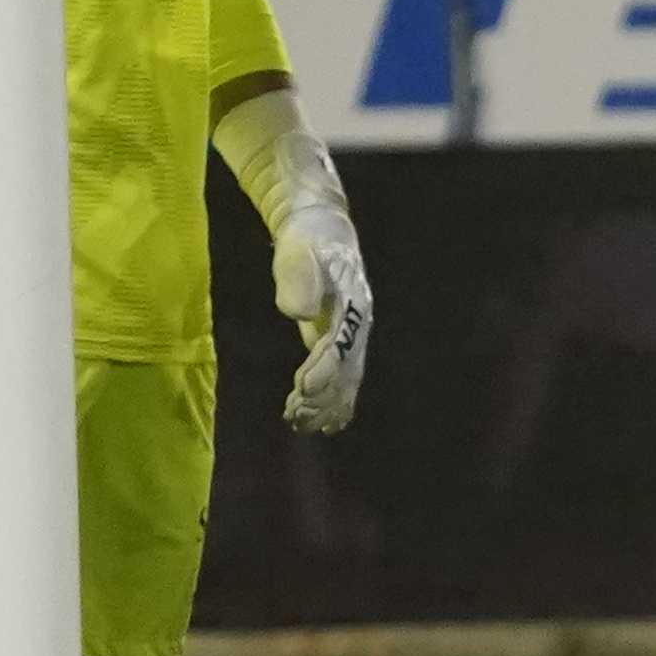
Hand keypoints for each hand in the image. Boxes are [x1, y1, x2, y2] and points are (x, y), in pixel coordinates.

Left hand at [274, 209, 372, 436]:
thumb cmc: (307, 242)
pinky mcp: (341, 341)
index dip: (323, 370)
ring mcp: (352, 335)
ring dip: (326, 405)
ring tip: (300, 423)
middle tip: (297, 416)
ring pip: (346, 378)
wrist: (323, 231)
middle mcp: (358, 325)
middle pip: (347, 369)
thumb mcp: (298, 253)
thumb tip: (298, 312)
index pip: (340, 344)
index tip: (304, 390)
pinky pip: (343, 377)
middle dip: (324, 396)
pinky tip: (325, 425)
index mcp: (353, 305)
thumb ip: (298, 279)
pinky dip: (335, 403)